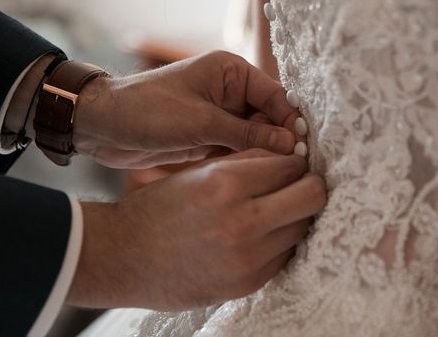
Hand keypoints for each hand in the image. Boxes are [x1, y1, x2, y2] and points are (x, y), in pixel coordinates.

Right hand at [67, 149, 326, 309]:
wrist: (124, 258)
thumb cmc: (160, 207)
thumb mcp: (200, 171)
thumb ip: (248, 162)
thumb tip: (291, 154)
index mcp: (226, 183)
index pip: (292, 165)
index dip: (294, 160)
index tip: (290, 163)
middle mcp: (242, 222)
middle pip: (313, 196)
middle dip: (308, 185)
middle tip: (296, 184)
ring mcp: (248, 258)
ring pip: (304, 227)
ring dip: (295, 215)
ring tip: (275, 210)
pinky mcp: (248, 283)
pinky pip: (287, 254)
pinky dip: (281, 241)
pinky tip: (261, 235)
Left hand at [72, 51, 300, 167]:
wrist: (102, 126)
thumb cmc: (147, 111)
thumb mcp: (200, 122)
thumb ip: (247, 133)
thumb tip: (290, 143)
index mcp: (231, 71)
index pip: (277, 96)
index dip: (291, 122)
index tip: (303, 150)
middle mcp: (230, 90)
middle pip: (270, 117)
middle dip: (280, 140)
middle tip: (294, 170)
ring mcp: (220, 114)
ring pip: (256, 135)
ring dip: (264, 154)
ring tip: (277, 177)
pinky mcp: (209, 135)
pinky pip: (238, 148)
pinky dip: (246, 161)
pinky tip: (254, 179)